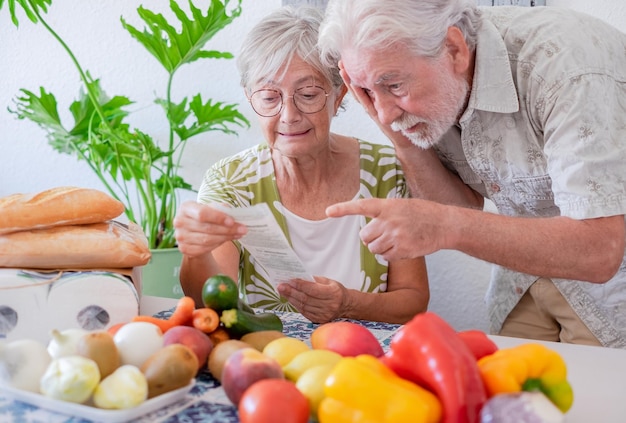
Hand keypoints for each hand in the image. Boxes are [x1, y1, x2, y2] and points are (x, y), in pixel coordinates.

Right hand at [173, 201, 246, 257]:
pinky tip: (227, 240)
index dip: (218, 218)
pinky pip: (204, 249)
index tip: (232, 221)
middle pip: (207, 228)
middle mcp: (179, 221)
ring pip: (207, 240)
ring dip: (225, 238)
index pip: (202, 213)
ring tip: (238, 234)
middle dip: (227, 229)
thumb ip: (221, 209)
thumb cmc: (205, 217)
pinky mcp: (184, 248)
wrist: (194, 232)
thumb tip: (233, 214)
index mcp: (186, 207)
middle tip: (243, 229)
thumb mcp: (212, 208)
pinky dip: (218, 245)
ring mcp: (180, 236)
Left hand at [276, 277, 348, 322]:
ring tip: (283, 291)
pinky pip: (304, 312)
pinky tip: (290, 299)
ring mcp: (324, 314)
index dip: (300, 285)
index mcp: (332, 293)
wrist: (346, 305)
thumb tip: (297, 278)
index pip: (313, 289)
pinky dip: (296, 305)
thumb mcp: (328, 281)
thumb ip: (314, 280)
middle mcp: (329, 305)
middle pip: (306, 299)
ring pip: (303, 306)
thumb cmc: (335, 290)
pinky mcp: (319, 320)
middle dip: (291, 292)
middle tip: (281, 286)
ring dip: (291, 298)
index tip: (290, 280)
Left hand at [326, 198, 447, 260]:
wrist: (444, 224)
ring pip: (373, 249)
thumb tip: (369, 229)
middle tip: (384, 234)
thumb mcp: (402, 205)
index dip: (343, 209)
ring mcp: (395, 236)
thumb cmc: (423, 213)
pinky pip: (385, 257)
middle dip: (371, 238)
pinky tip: (403, 246)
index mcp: (387, 206)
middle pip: (364, 236)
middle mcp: (389, 221)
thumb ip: (384, 213)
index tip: (327, 212)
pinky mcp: (402, 250)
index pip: (360, 206)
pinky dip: (391, 255)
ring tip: (396, 240)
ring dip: (380, 247)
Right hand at [339, 61, 413, 149]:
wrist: (405, 139)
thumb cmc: (404, 120)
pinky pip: (366, 102)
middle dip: (349, 73)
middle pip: (358, 86)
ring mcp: (372, 109)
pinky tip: (354, 83)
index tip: (351, 58)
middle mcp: (372, 103)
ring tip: (342, 69)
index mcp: (376, 98)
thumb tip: (398, 72)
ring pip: (358, 93)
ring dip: (350, 81)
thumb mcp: (399, 101)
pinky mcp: (376, 115)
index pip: (364, 82)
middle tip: (341, 61)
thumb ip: (396, 90)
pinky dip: (359, 93)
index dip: (357, 72)